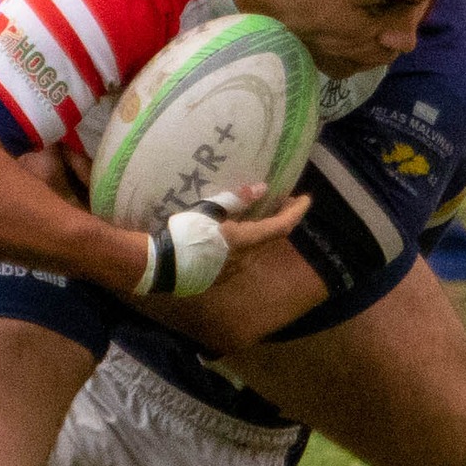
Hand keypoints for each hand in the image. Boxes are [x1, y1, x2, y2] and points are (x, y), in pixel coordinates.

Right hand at [133, 186, 310, 295]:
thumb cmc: (184, 235)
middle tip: (280, 200)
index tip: (306, 199)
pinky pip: (239, 256)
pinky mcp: (217, 277)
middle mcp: (244, 259)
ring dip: (262, 230)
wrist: (159, 266)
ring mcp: (231, 271)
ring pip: (255, 248)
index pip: (281, 226)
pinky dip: (245, 241)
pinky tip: (234, 232)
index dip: (296, 212)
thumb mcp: (208, 211)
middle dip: (280, 219)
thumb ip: (236, 200)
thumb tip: (261, 189)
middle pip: (270, 238)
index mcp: (245, 241)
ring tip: (258, 213)